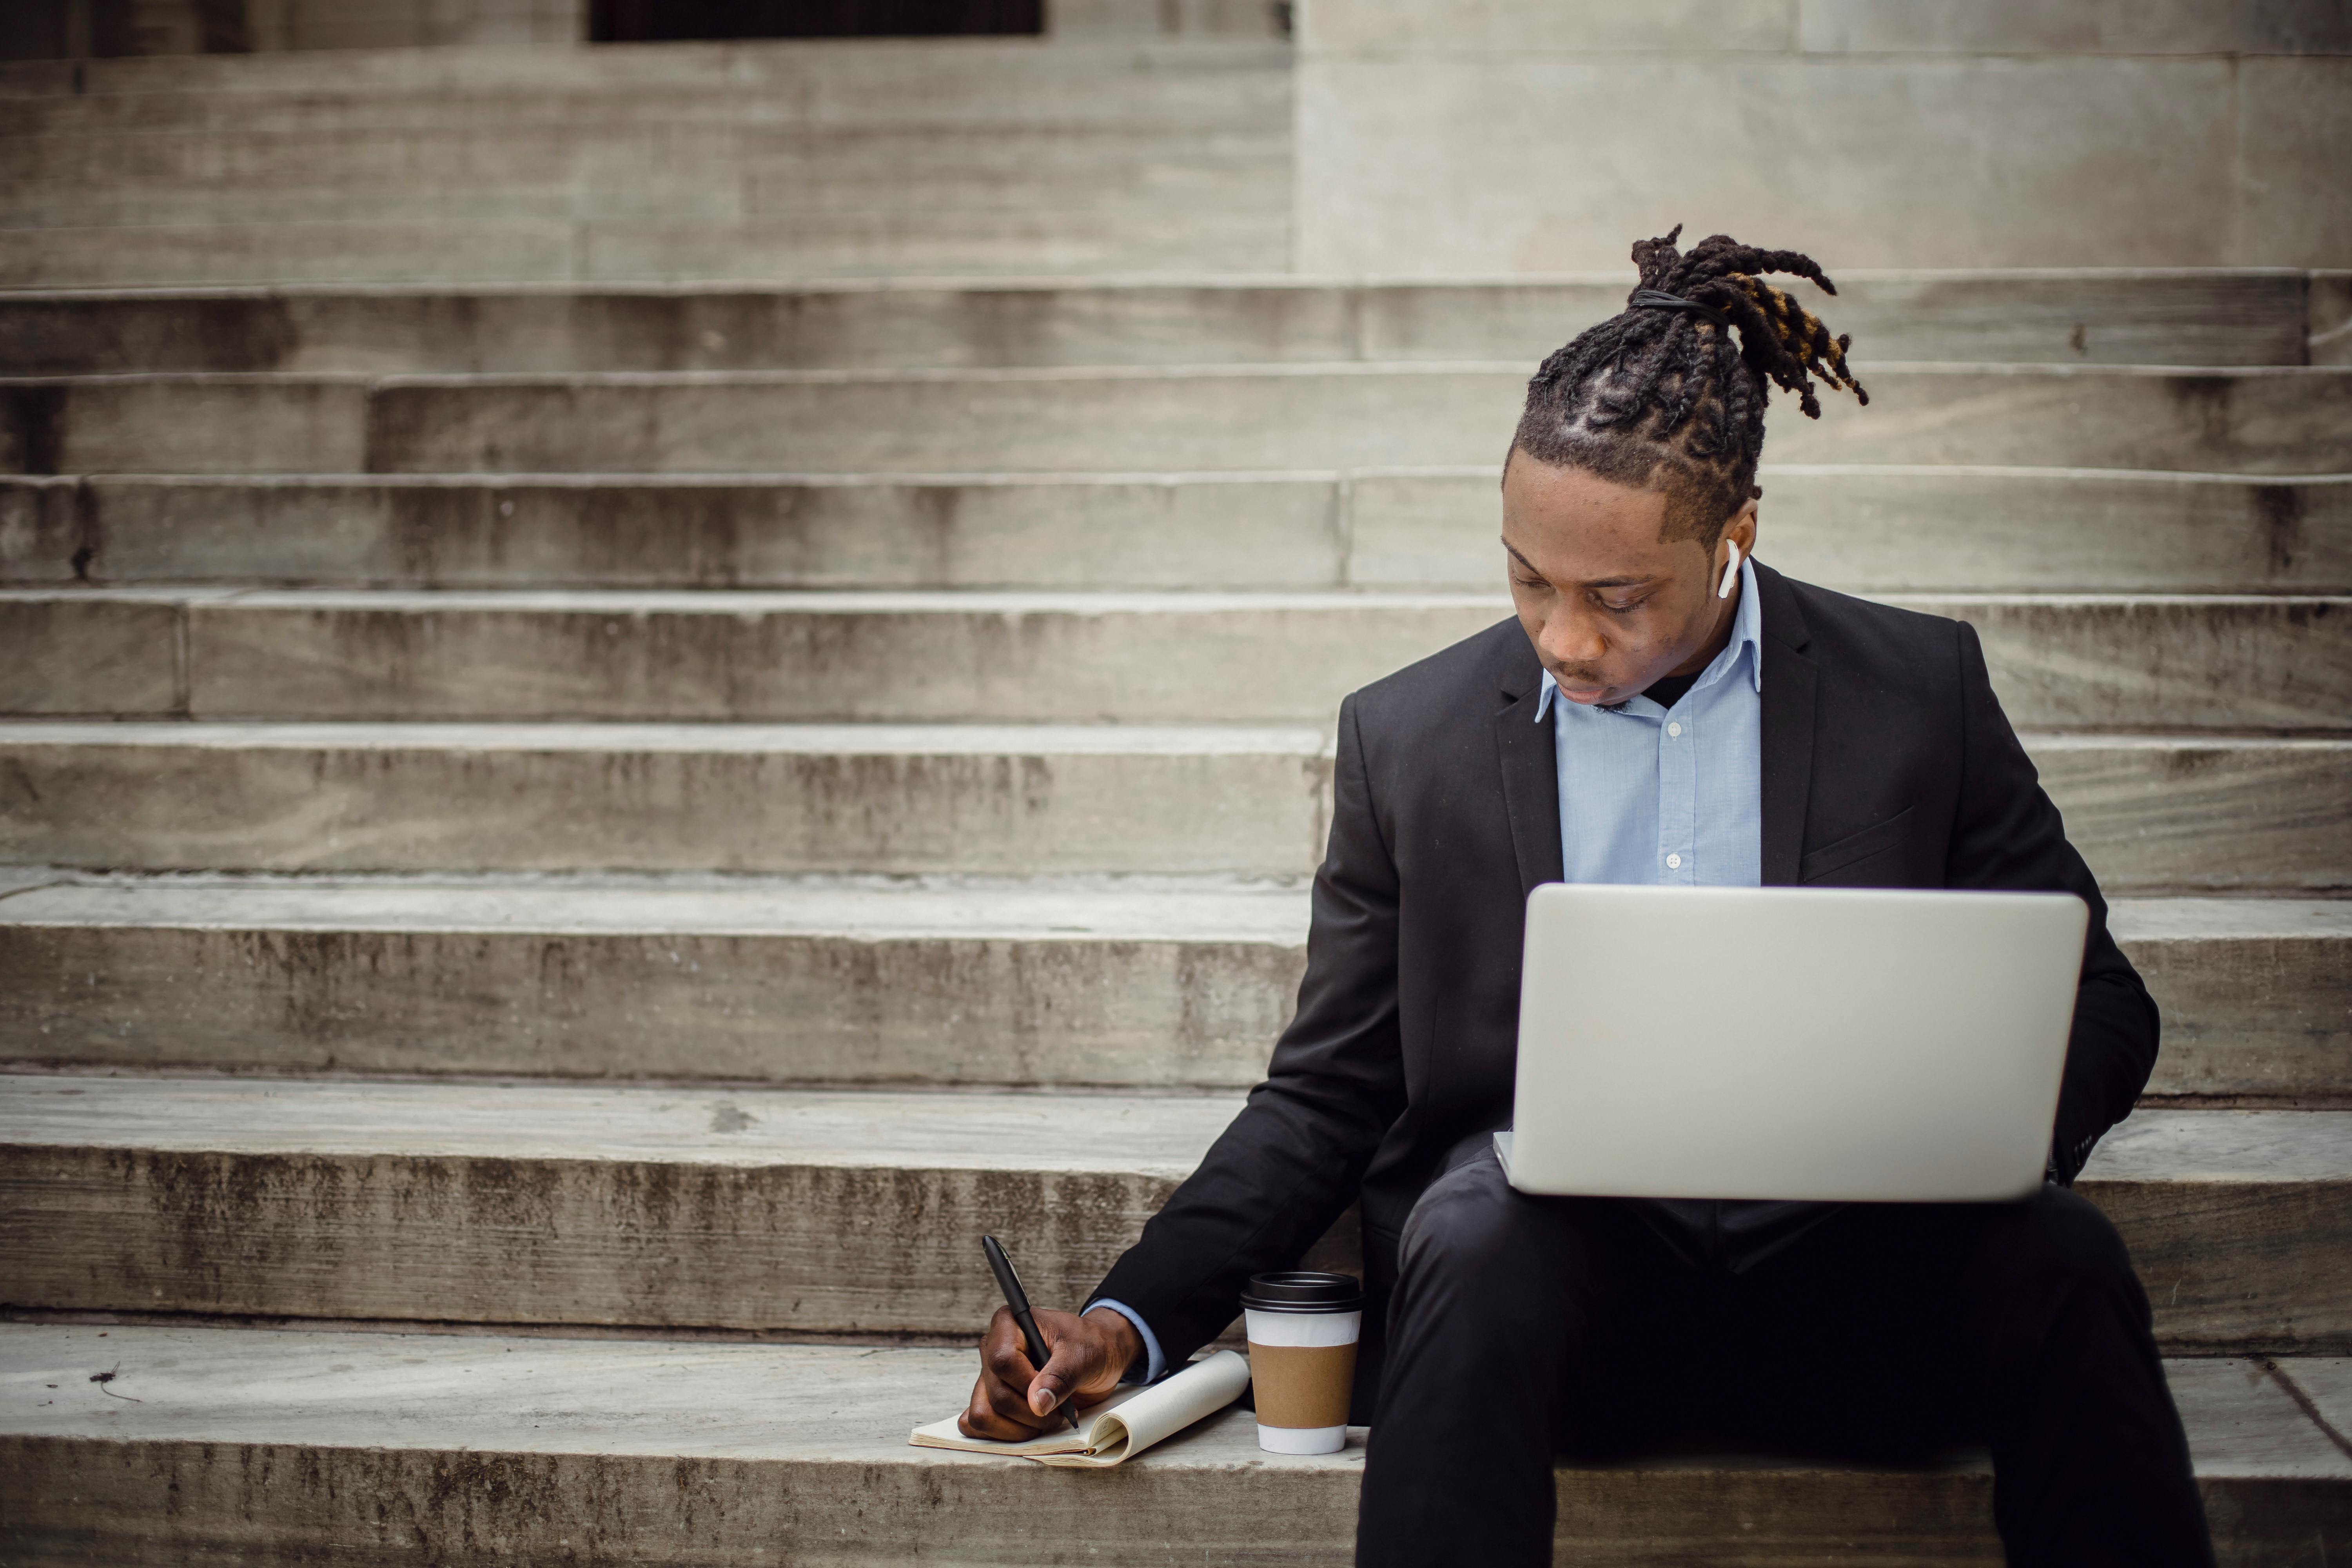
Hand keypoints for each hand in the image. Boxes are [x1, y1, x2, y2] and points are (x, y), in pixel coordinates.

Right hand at [959, 1305, 1142, 1439]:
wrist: (1096, 1356)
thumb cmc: (1089, 1347)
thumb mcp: (1083, 1356)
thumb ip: (1061, 1376)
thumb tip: (1037, 1404)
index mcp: (1009, 1324)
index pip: (1003, 1361)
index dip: (1028, 1384)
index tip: (1054, 1392)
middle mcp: (992, 1349)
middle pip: (996, 1393)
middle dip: (1031, 1413)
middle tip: (1060, 1411)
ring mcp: (987, 1376)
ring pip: (983, 1414)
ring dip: (1019, 1428)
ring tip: (1047, 1418)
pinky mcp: (989, 1399)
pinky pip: (979, 1425)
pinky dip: (1005, 1434)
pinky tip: (1030, 1426)